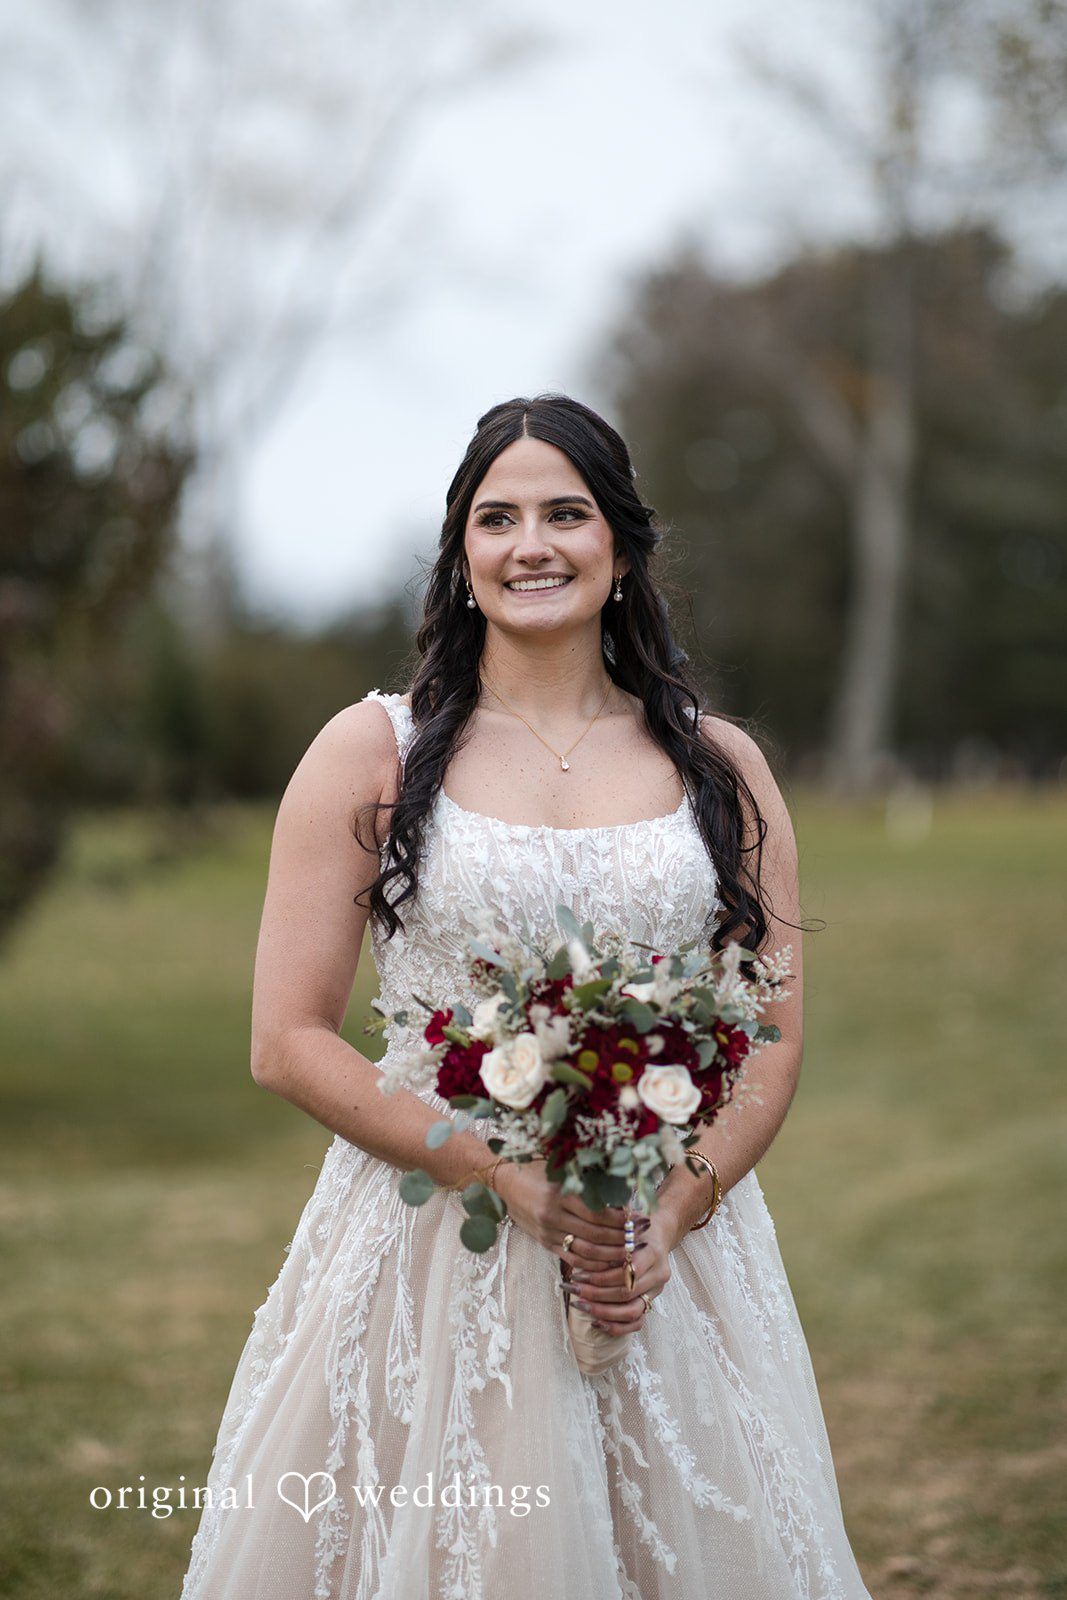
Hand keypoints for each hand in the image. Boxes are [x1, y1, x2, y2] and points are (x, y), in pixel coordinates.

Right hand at [495, 1162, 647, 1271]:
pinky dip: (593, 1265)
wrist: (507, 1183)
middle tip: (640, 1239)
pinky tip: (608, 1263)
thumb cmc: (538, 1171)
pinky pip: (572, 1259)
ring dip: (611, 1254)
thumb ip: (588, 1183)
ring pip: (586, 1251)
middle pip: (596, 1234)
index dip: (623, 1219)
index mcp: (561, 1194)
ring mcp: (549, 1232)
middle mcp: (554, 1215)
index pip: (599, 1213)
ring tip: (629, 1253)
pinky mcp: (545, 1243)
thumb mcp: (563, 1171)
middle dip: (622, 1239)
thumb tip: (623, 1193)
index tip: (640, 1219)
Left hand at [562, 1206, 674, 1335]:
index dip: (601, 1275)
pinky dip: (615, 1326)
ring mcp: (656, 1291)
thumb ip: (611, 1224)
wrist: (658, 1233)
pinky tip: (594, 1322)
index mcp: (653, 1252)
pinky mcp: (651, 1303)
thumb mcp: (626, 1219)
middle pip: (626, 1292)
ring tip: (578, 1305)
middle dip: (595, 1293)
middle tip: (572, 1287)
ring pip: (631, 1311)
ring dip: (602, 1311)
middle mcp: (659, 1274)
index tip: (576, 1272)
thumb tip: (582, 1227)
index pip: (628, 1270)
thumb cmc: (634, 1225)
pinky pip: (635, 1323)